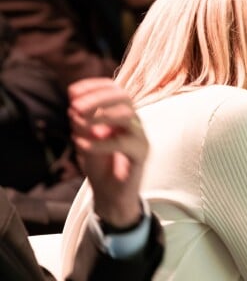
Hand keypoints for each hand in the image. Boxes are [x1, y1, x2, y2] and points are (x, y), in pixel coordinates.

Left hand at [68, 77, 147, 228]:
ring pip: (127, 114)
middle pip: (124, 97)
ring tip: (78, 123)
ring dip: (100, 115)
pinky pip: (123, 143)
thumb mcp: (84, 139)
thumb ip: (81, 123)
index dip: (93, 86)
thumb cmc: (99, 164)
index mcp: (120, 114)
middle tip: (75, 106)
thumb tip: (75, 108)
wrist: (111, 194)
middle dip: (98, 97)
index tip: (71, 92)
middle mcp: (133, 122)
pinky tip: (82, 146)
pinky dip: (100, 143)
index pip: (113, 89)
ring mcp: (139, 137)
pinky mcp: (141, 154)